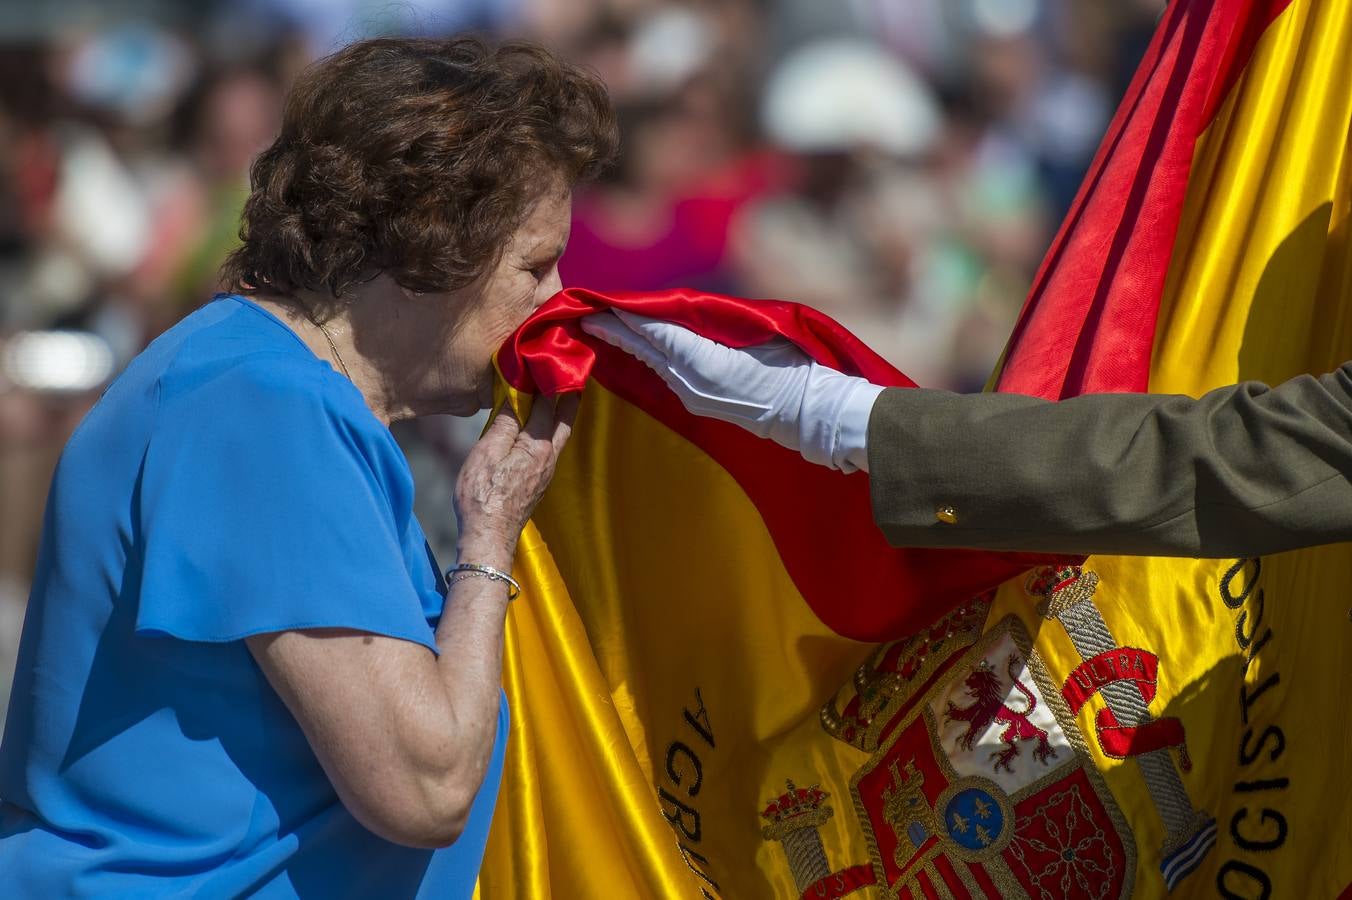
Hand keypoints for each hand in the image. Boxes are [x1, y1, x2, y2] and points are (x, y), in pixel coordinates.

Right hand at [453, 394, 577, 566]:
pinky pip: (550, 449)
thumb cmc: (482, 494)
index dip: (547, 382)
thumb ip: (505, 423)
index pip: (546, 405)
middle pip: (564, 422)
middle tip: (573, 378)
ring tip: (560, 399)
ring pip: (559, 437)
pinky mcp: (538, 484)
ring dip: (561, 416)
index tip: (548, 362)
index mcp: (537, 446)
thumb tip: (517, 396)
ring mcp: (546, 474)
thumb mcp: (487, 452)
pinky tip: (541, 431)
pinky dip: (550, 432)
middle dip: (569, 398)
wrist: (488, 536)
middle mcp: (549, 458)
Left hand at [580, 310, 881, 471]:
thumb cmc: (793, 368)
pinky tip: (631, 349)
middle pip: (643, 348)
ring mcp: (692, 395)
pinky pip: (663, 373)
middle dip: (613, 330)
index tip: (597, 304)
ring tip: (597, 327)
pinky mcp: (698, 402)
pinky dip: (644, 356)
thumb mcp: (757, 336)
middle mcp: (689, 380)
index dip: (624, 317)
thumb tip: (686, 316)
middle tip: (581, 314)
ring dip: (624, 343)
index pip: (654, 332)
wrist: (810, 414)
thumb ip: (717, 325)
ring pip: (650, 361)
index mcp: (702, 361)